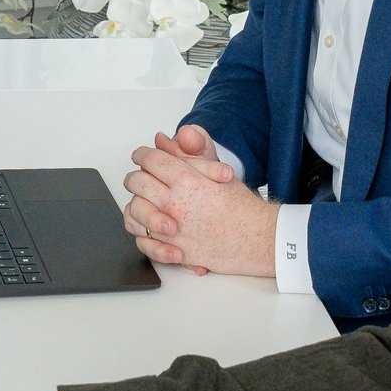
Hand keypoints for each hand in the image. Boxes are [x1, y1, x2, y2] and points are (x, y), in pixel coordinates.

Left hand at [123, 132, 273, 276]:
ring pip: (134, 210)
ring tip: (147, 199)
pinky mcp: (173, 250)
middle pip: (136, 182)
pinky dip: (142, 231)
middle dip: (137, 176)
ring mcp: (172, 230)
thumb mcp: (217, 171)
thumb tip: (163, 140)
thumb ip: (186, 154)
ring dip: (138, 202)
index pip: (150, 160)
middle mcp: (175, 205)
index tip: (142, 155)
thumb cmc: (240, 206)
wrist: (256, 238)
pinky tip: (150, 224)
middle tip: (143, 175)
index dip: (143, 154)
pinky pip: (142, 240)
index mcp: (187, 181)